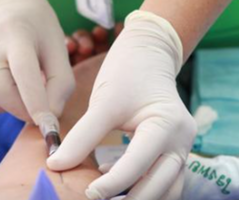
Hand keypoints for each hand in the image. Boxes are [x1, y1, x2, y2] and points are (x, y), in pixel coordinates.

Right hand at [0, 0, 74, 122]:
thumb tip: (50, 117)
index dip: (36, 102)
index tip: (49, 125)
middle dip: (23, 110)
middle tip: (38, 111)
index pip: (23, 71)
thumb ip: (60, 83)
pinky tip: (7, 85)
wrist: (6, 6)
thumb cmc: (39, 30)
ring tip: (22, 87)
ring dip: (11, 106)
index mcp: (17, 33)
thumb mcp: (58, 49)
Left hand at [48, 10, 196, 199]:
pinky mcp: (174, 147)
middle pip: (160, 187)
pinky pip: (163, 178)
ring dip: (140, 197)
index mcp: (168, 125)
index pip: (139, 165)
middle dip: (129, 199)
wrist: (148, 53)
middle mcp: (182, 141)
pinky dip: (143, 186)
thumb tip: (56, 165)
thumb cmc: (127, 72)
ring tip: (108, 197)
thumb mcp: (104, 103)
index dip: (112, 185)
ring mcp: (182, 146)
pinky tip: (116, 180)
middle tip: (96, 199)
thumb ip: (82, 136)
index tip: (87, 193)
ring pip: (167, 188)